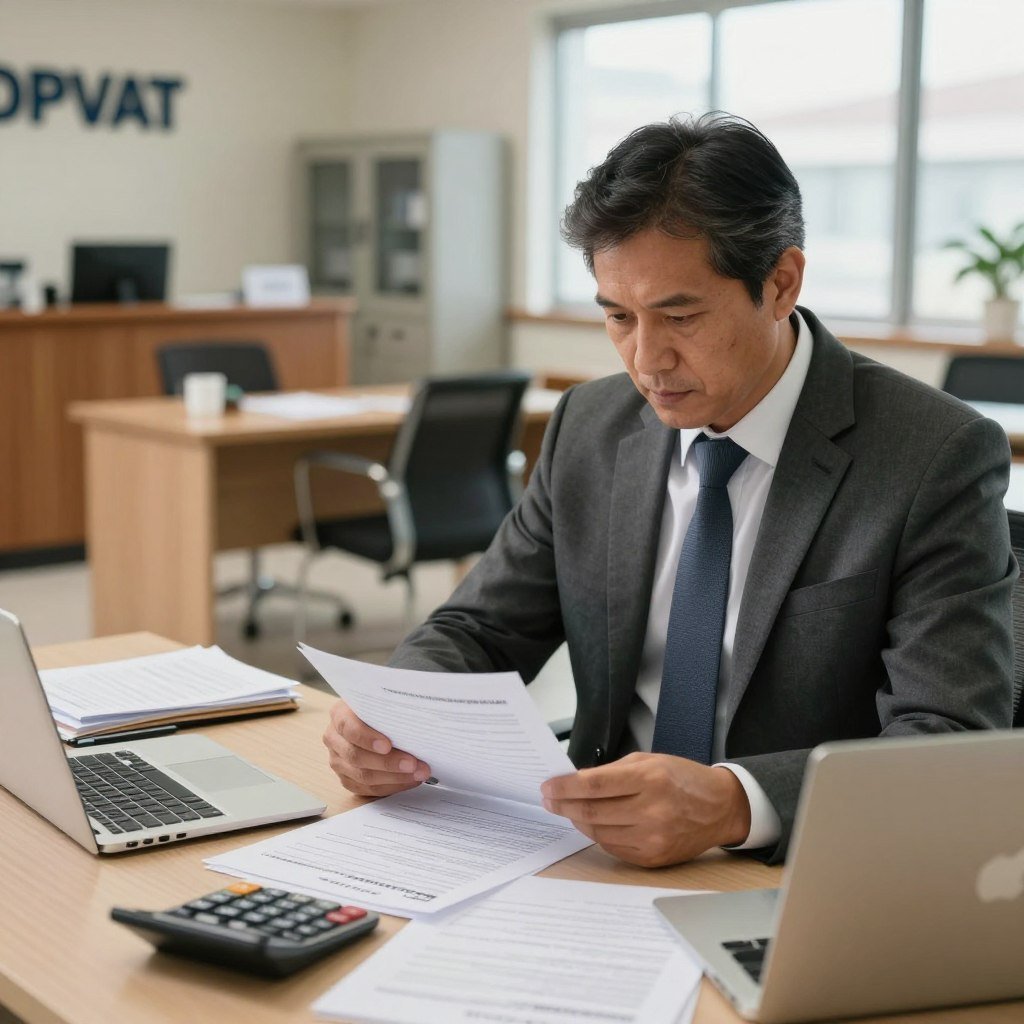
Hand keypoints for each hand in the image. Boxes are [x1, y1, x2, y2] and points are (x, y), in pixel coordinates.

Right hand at [322, 698, 431, 796]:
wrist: (372, 718)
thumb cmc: (380, 707)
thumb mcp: (381, 700)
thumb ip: (390, 706)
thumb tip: (415, 715)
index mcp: (339, 715)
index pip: (349, 728)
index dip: (367, 738)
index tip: (387, 745)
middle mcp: (334, 739)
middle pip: (357, 756)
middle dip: (388, 763)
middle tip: (412, 764)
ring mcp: (338, 761)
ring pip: (363, 776)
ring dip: (394, 777)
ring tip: (418, 773)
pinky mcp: (347, 779)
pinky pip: (368, 789)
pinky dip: (392, 786)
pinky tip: (409, 780)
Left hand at [540, 753, 750, 866]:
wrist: (720, 808)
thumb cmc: (682, 779)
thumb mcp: (648, 761)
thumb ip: (612, 772)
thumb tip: (575, 783)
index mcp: (649, 779)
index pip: (594, 785)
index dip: (565, 788)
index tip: (547, 787)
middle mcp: (651, 810)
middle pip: (591, 812)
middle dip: (563, 806)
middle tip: (549, 800)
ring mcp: (653, 838)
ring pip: (598, 833)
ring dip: (578, 821)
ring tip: (569, 810)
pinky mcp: (653, 858)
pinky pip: (613, 848)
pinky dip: (598, 836)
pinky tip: (594, 824)